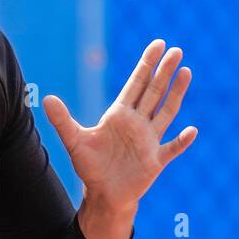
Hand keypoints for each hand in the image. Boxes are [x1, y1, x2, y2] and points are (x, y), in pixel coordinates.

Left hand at [42, 39, 196, 210]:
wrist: (102, 194)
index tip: (158, 44)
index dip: (146, 64)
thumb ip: (62, 120)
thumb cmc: (89, 166)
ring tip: (185, 71)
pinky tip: (192, 131)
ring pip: (166, 112)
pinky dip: (182, 141)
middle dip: (164, 71)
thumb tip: (46, 98)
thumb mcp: (74, 141)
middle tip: (176, 49)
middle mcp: (138, 123)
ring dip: (176, 93)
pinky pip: (172, 148)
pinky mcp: (156, 160)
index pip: (136, 84)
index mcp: (120, 114)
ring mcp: (149, 140)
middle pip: (154, 92)